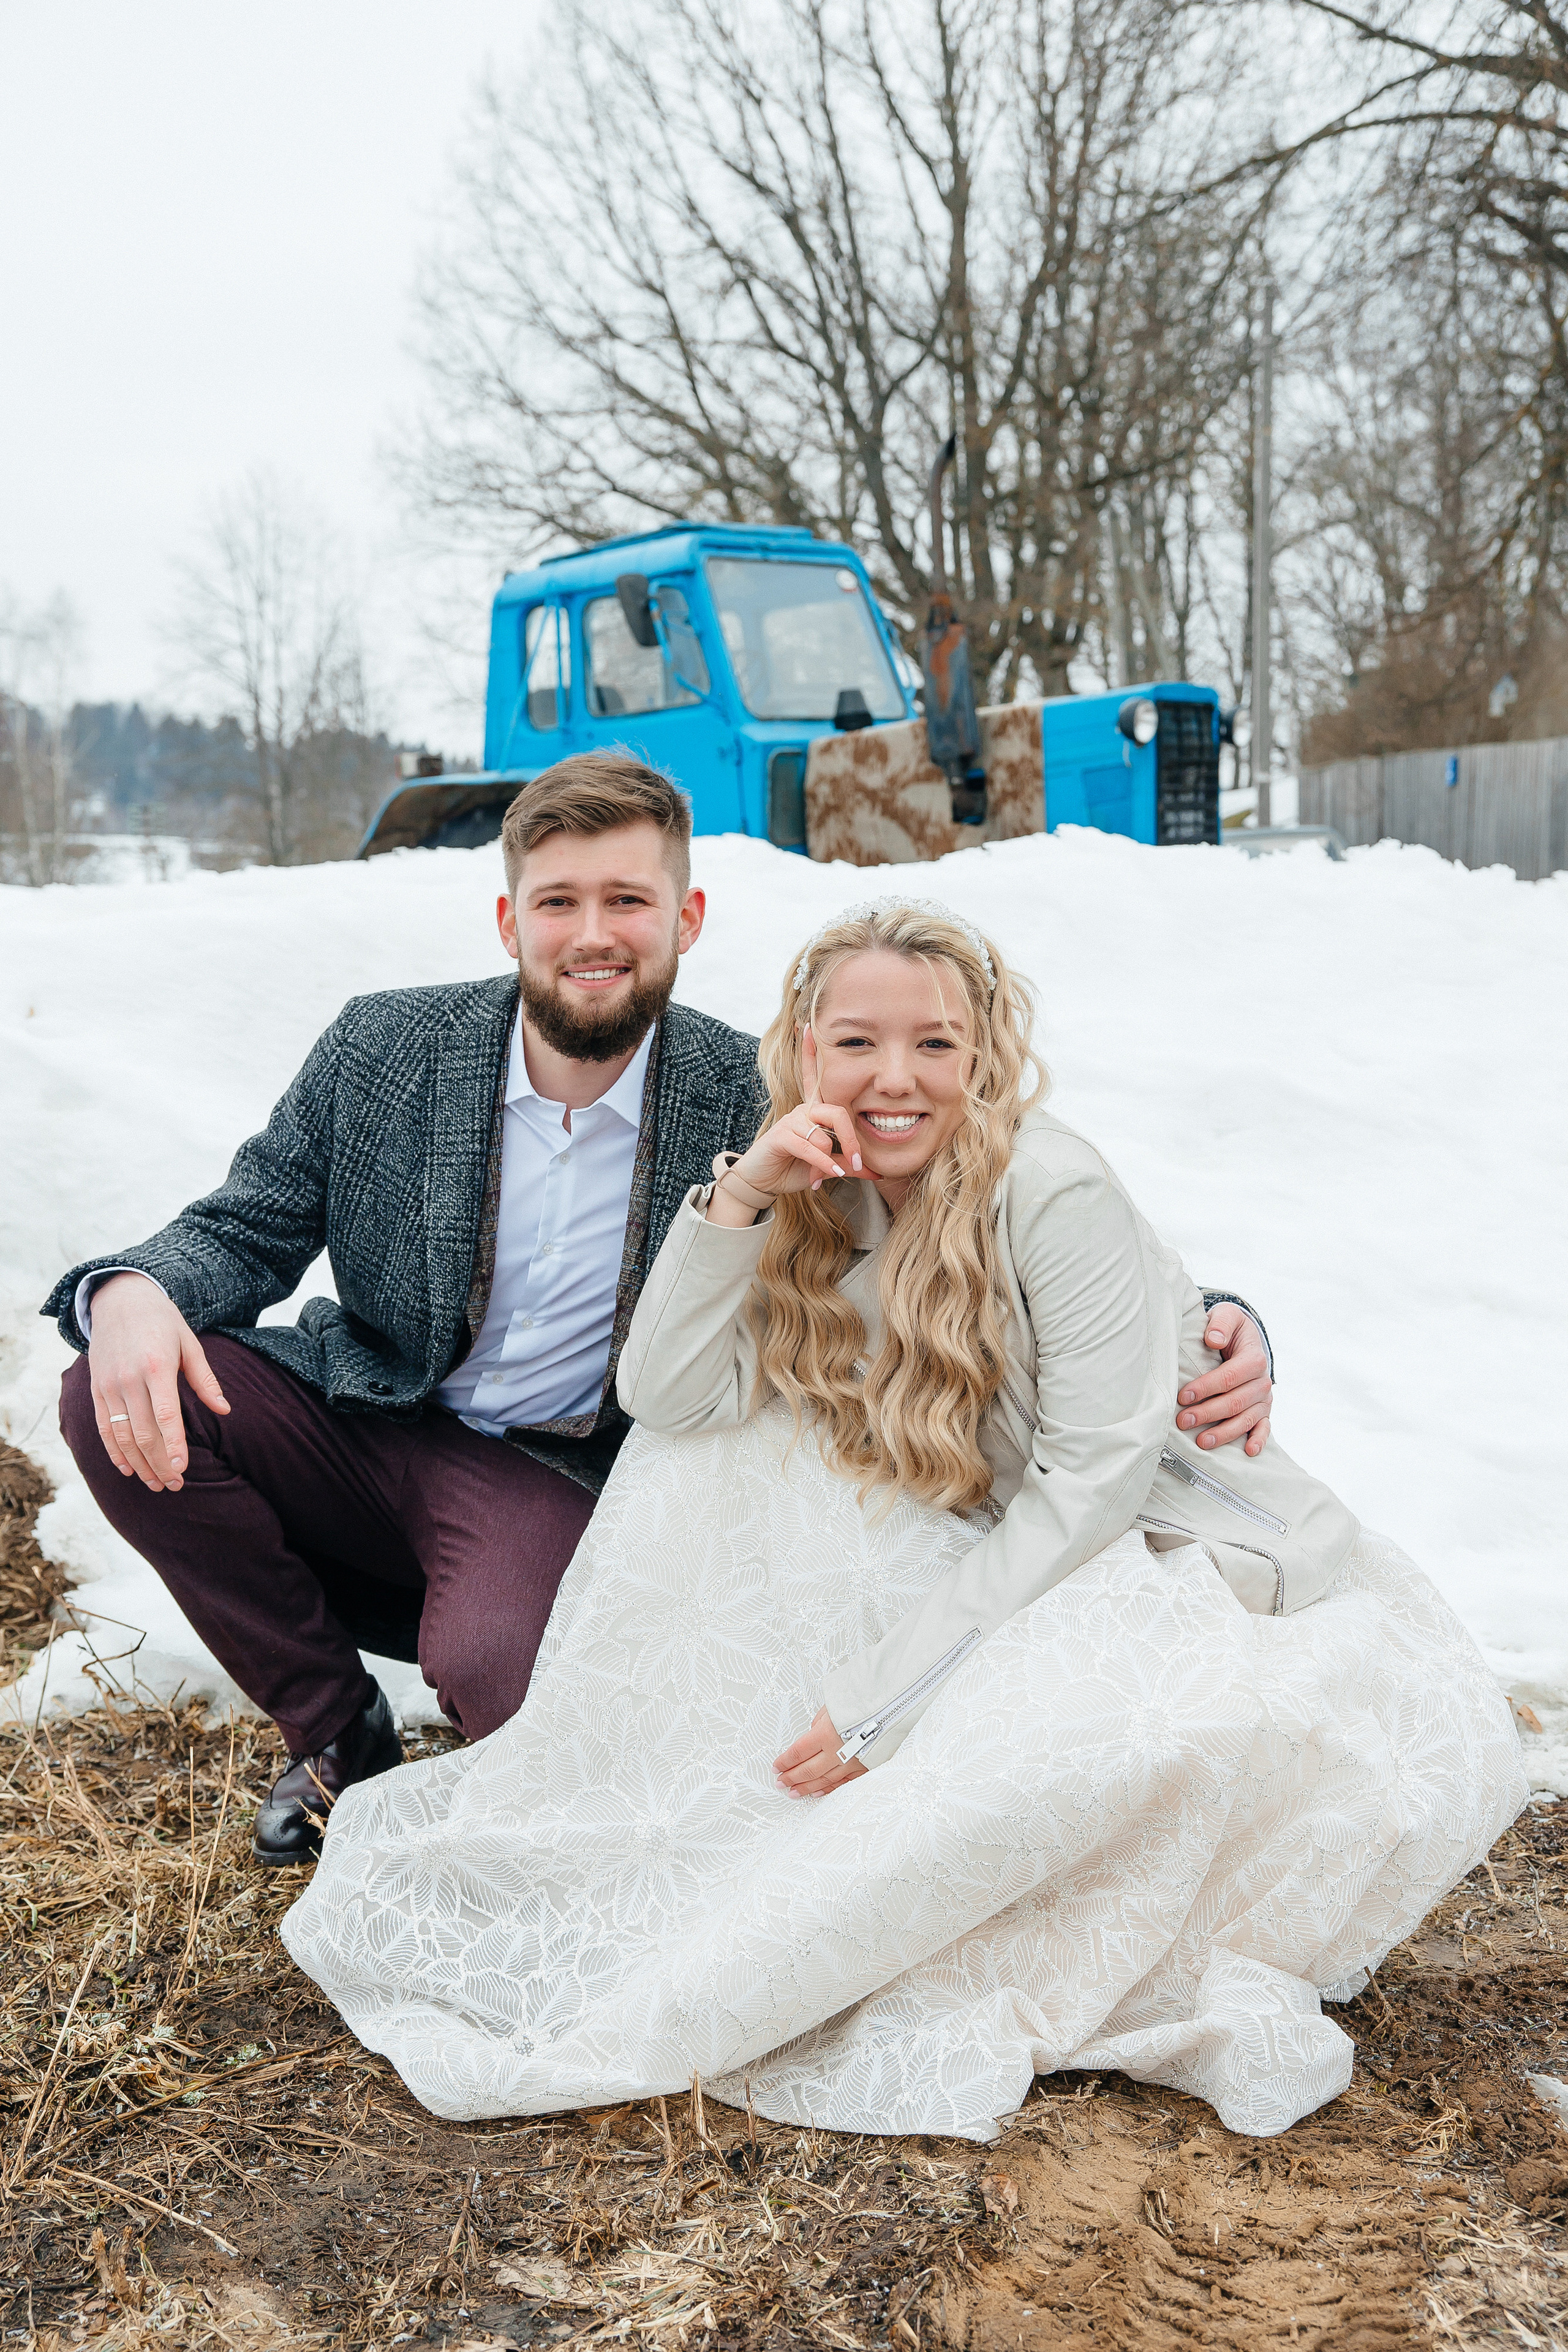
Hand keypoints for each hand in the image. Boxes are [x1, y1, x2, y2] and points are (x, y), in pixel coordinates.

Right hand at [87, 1273, 228, 1490]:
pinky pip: (103, 1427)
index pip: (165, 1416)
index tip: (182, 1469)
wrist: (119, 1299)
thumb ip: (205, 1380)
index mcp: (157, 1367)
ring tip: (156, 1484)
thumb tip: (226, 1410)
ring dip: (139, 1464)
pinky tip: (128, 1469)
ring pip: (121, 1436)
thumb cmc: (162, 1321)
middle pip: (143, 1433)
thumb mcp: (189, 1343)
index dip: (173, 1446)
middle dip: (159, 1463)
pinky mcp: (96, 1388)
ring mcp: (109, 1385)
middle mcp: (129, 1379)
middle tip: (175, 1485)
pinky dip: (114, 1451)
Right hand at [705, 1028, 870, 1225]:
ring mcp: (790, 1121)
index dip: (811, 1053)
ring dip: (832, 1159)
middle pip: (837, 1112)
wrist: (764, 1182)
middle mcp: (802, 1111)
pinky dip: (821, 1164)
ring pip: (824, 1134)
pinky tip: (823, 1177)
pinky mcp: (781, 1136)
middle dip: (852, 1139)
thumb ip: (849, 1164)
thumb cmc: (794, 1168)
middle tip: (858, 1161)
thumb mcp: (828, 1166)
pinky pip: (810, 1147)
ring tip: (832, 1173)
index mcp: (812, 1112)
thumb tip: (877, 1172)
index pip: (814, 1077)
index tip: (808, 1026)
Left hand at [773, 1705, 867, 1796]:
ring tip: (793, 1793)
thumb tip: (813, 1733)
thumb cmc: (864, 1701)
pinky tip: (818, 1793)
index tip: (776, 1767)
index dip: (785, 1762)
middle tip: (780, 1783)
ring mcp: (853, 1763)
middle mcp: (838, 1751)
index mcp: (826, 1734)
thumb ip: (820, 1723)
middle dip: (792, 1778)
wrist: (895, 1706)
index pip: (798, 1752)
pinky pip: (844, 1783)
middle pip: (808, 1770)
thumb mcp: (833, 1706)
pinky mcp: (866, 1768)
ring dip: (807, 1788)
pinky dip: (829, 1789)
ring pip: (824, 1780)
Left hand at [1176, 1303, 1271, 1455]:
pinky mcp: (1263, 1411)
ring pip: (1246, 1419)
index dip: (1206, 1387)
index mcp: (1254, 1358)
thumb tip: (1214, 1338)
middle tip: (1183, 1421)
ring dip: (1225, 1432)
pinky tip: (1248, 1452)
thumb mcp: (1227, 1316)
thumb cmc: (1230, 1329)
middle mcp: (1262, 1381)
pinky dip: (1258, 1440)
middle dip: (1208, 1413)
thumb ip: (1221, 1323)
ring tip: (1202, 1441)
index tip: (1183, 1395)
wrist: (1245, 1339)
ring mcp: (1264, 1399)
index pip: (1229, 1376)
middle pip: (1235, 1402)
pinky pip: (1264, 1428)